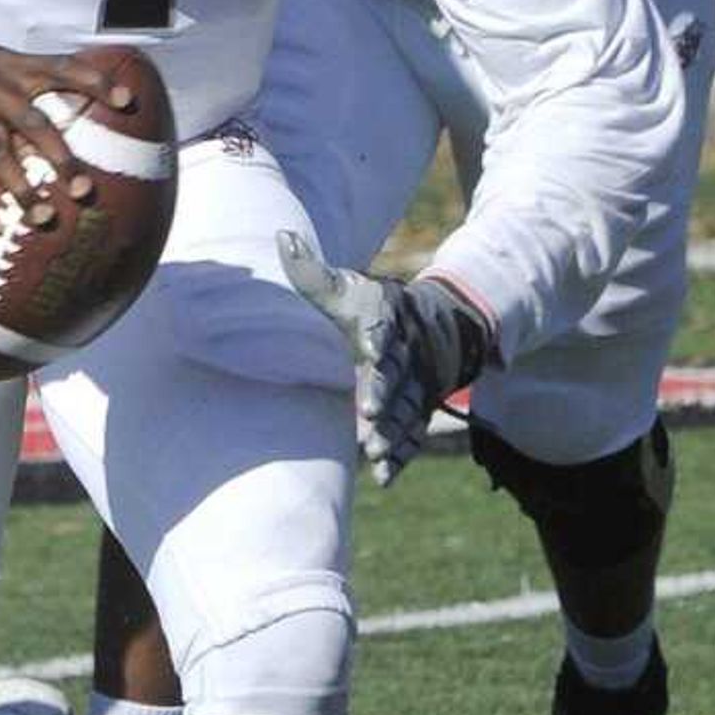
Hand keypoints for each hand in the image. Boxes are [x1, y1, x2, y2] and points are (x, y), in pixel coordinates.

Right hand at [0, 20, 138, 216]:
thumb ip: (21, 74)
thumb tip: (63, 88)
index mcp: (9, 66)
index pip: (62, 70)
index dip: (96, 83)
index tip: (127, 100)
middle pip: (34, 126)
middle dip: (61, 159)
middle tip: (85, 189)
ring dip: (22, 191)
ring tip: (44, 219)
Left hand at [277, 231, 492, 488]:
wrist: (434, 327)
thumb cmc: (369, 308)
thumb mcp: (345, 288)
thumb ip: (312, 272)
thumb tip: (281, 236)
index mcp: (384, 323)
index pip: (383, 331)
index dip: (379, 341)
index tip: (370, 351)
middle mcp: (403, 358)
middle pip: (395, 378)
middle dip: (384, 395)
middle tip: (368, 414)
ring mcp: (414, 389)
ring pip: (405, 412)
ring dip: (392, 432)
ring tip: (373, 451)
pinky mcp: (417, 414)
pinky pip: (412, 438)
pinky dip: (401, 457)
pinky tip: (384, 478)